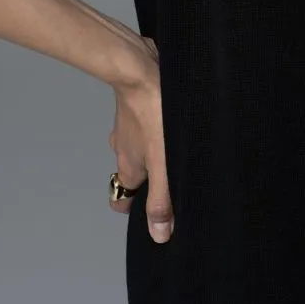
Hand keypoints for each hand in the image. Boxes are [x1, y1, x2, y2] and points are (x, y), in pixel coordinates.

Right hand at [107, 35, 173, 242]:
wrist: (141, 68)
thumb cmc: (153, 114)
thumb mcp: (163, 164)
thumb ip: (162, 199)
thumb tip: (159, 235)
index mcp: (127, 168)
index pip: (122, 199)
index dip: (136, 207)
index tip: (155, 210)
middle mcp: (123, 149)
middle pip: (134, 173)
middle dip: (153, 178)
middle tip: (177, 176)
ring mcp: (128, 126)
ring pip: (140, 146)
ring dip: (157, 149)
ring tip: (182, 147)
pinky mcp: (138, 106)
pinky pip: (147, 123)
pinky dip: (158, 126)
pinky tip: (178, 121)